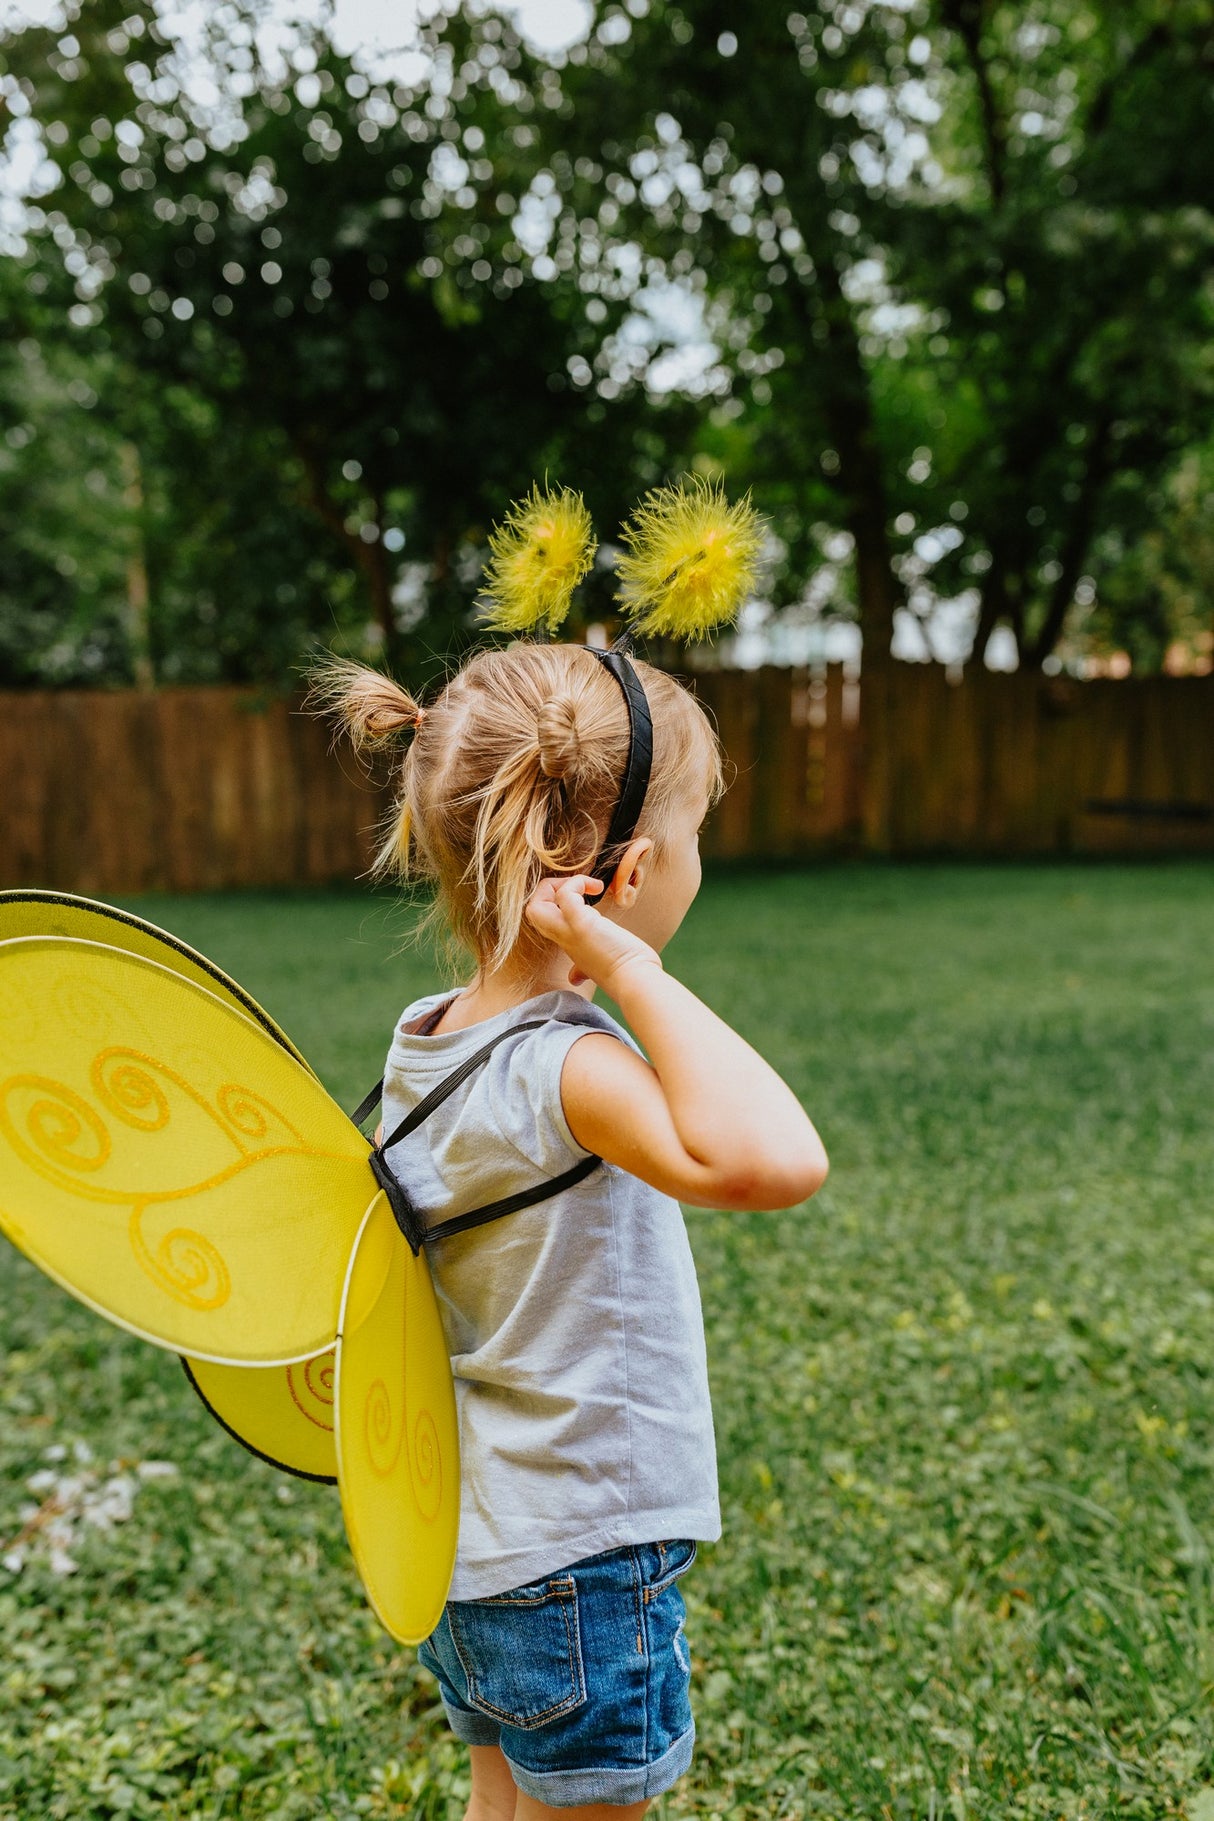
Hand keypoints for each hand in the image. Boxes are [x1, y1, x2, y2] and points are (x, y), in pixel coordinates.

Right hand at [525, 874, 662, 991]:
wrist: (636, 982)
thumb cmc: (624, 972)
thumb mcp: (595, 964)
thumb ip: (581, 970)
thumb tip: (575, 978)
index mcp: (567, 942)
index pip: (541, 917)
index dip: (551, 900)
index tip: (580, 896)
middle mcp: (563, 937)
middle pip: (532, 910)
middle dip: (548, 890)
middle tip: (577, 888)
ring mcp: (569, 931)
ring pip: (535, 906)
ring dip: (559, 885)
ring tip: (587, 885)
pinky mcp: (581, 924)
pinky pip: (565, 895)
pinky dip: (577, 883)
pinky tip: (598, 888)